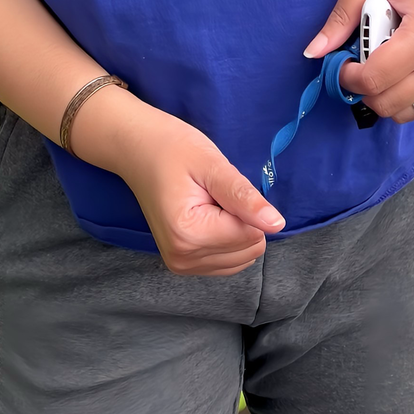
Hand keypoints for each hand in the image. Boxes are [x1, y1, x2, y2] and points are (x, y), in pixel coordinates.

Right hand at [72, 91, 284, 275]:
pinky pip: (227, 261)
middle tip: (211, 192)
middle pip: (248, 249)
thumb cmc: (172, 147)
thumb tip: (277, 225)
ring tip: (206, 202)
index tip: (216, 186)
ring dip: (233, 229)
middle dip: (240, 218)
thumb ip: (244, 197)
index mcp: (189, 236)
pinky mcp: (182, 264)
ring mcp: (181, 265)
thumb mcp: (211, 164)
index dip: (244, 205)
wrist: (135, 148)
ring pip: (241, 258)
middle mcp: (184, 259)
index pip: (251, 235)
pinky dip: (226, 239)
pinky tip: (206, 215)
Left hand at [303, 0, 413, 124]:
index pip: (374, 79)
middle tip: (361, 65)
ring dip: (386, 98)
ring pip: (407, 114)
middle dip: (364, 89)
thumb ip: (341, 14)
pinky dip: (411, 105)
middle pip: (388, 102)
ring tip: (384, 69)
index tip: (343, 62)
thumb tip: (314, 51)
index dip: (348, 76)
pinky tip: (404, 80)